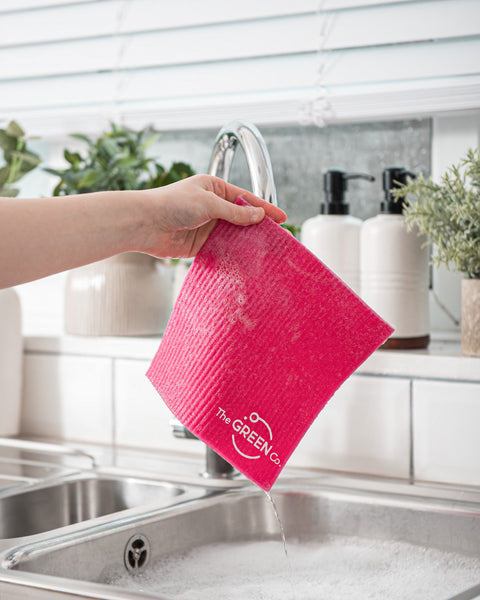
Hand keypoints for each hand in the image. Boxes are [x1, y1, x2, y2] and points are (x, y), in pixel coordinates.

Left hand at [139, 174, 286, 257]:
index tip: (282, 217)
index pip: (246, 199)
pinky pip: (222, 249)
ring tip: (266, 250)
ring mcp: (207, 226)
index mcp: (214, 189)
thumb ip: (235, 212)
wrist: (146, 224)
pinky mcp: (200, 244)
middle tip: (277, 237)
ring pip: (233, 235)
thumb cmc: (171, 204)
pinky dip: (233, 253)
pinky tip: (245, 258)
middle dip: (258, 227)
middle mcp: (212, 206)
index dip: (265, 208)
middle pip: (242, 218)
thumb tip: (257, 216)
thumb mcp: (209, 203)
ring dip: (247, 242)